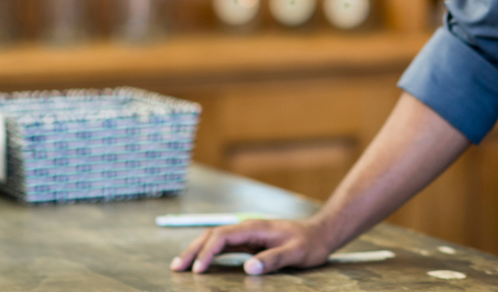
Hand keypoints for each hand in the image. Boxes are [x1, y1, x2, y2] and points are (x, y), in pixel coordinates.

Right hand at [170, 217, 331, 275]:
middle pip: (213, 235)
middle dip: (193, 250)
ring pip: (215, 239)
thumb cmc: (310, 244)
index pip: (223, 236)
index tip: (198, 270)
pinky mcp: (250, 242)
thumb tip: (248, 268)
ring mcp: (248, 234)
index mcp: (256, 228)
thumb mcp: (296, 253)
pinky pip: (223, 246)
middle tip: (176, 268)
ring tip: (179, 266)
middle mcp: (249, 228)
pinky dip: (208, 253)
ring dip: (197, 250)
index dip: (208, 252)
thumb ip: (274, 260)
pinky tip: (200, 264)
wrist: (321, 234)